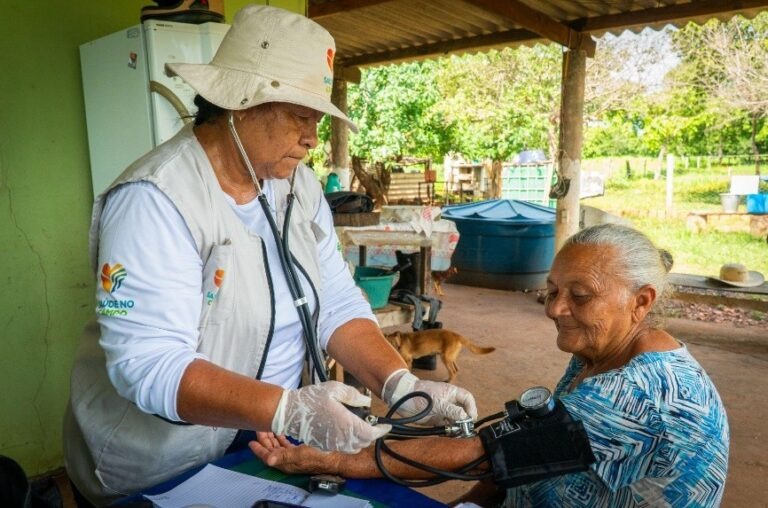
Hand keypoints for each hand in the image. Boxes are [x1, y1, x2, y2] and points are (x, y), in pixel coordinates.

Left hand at [249, 434, 340, 474]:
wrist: (333, 458)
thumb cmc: (317, 455)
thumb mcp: (299, 454)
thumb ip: (283, 456)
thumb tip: (268, 460)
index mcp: (285, 463)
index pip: (267, 457)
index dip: (258, 449)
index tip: (251, 441)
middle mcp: (287, 461)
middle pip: (271, 451)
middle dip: (264, 440)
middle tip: (260, 427)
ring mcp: (293, 457)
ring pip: (278, 448)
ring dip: (272, 438)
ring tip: (268, 427)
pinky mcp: (299, 452)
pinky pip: (286, 446)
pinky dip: (281, 439)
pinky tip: (280, 431)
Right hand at [271, 381, 390, 452]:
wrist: (290, 412)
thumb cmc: (312, 399)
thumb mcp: (334, 389)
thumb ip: (353, 396)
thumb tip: (366, 403)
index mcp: (346, 424)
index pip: (370, 434)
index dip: (381, 431)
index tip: (386, 426)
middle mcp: (340, 438)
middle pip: (364, 442)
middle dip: (370, 434)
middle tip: (370, 422)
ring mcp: (332, 445)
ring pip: (353, 448)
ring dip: (360, 439)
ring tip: (359, 427)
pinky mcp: (324, 447)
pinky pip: (342, 448)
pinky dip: (348, 442)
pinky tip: (344, 431)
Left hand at [382, 369, 477, 425]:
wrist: (403, 398)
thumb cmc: (420, 394)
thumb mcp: (438, 402)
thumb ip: (452, 410)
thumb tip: (465, 417)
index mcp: (451, 393)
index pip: (467, 398)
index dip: (471, 407)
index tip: (470, 418)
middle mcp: (449, 402)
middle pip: (463, 410)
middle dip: (466, 419)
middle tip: (465, 428)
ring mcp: (443, 411)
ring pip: (456, 420)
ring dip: (458, 427)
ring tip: (458, 433)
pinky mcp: (437, 420)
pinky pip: (447, 426)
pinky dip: (450, 431)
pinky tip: (450, 434)